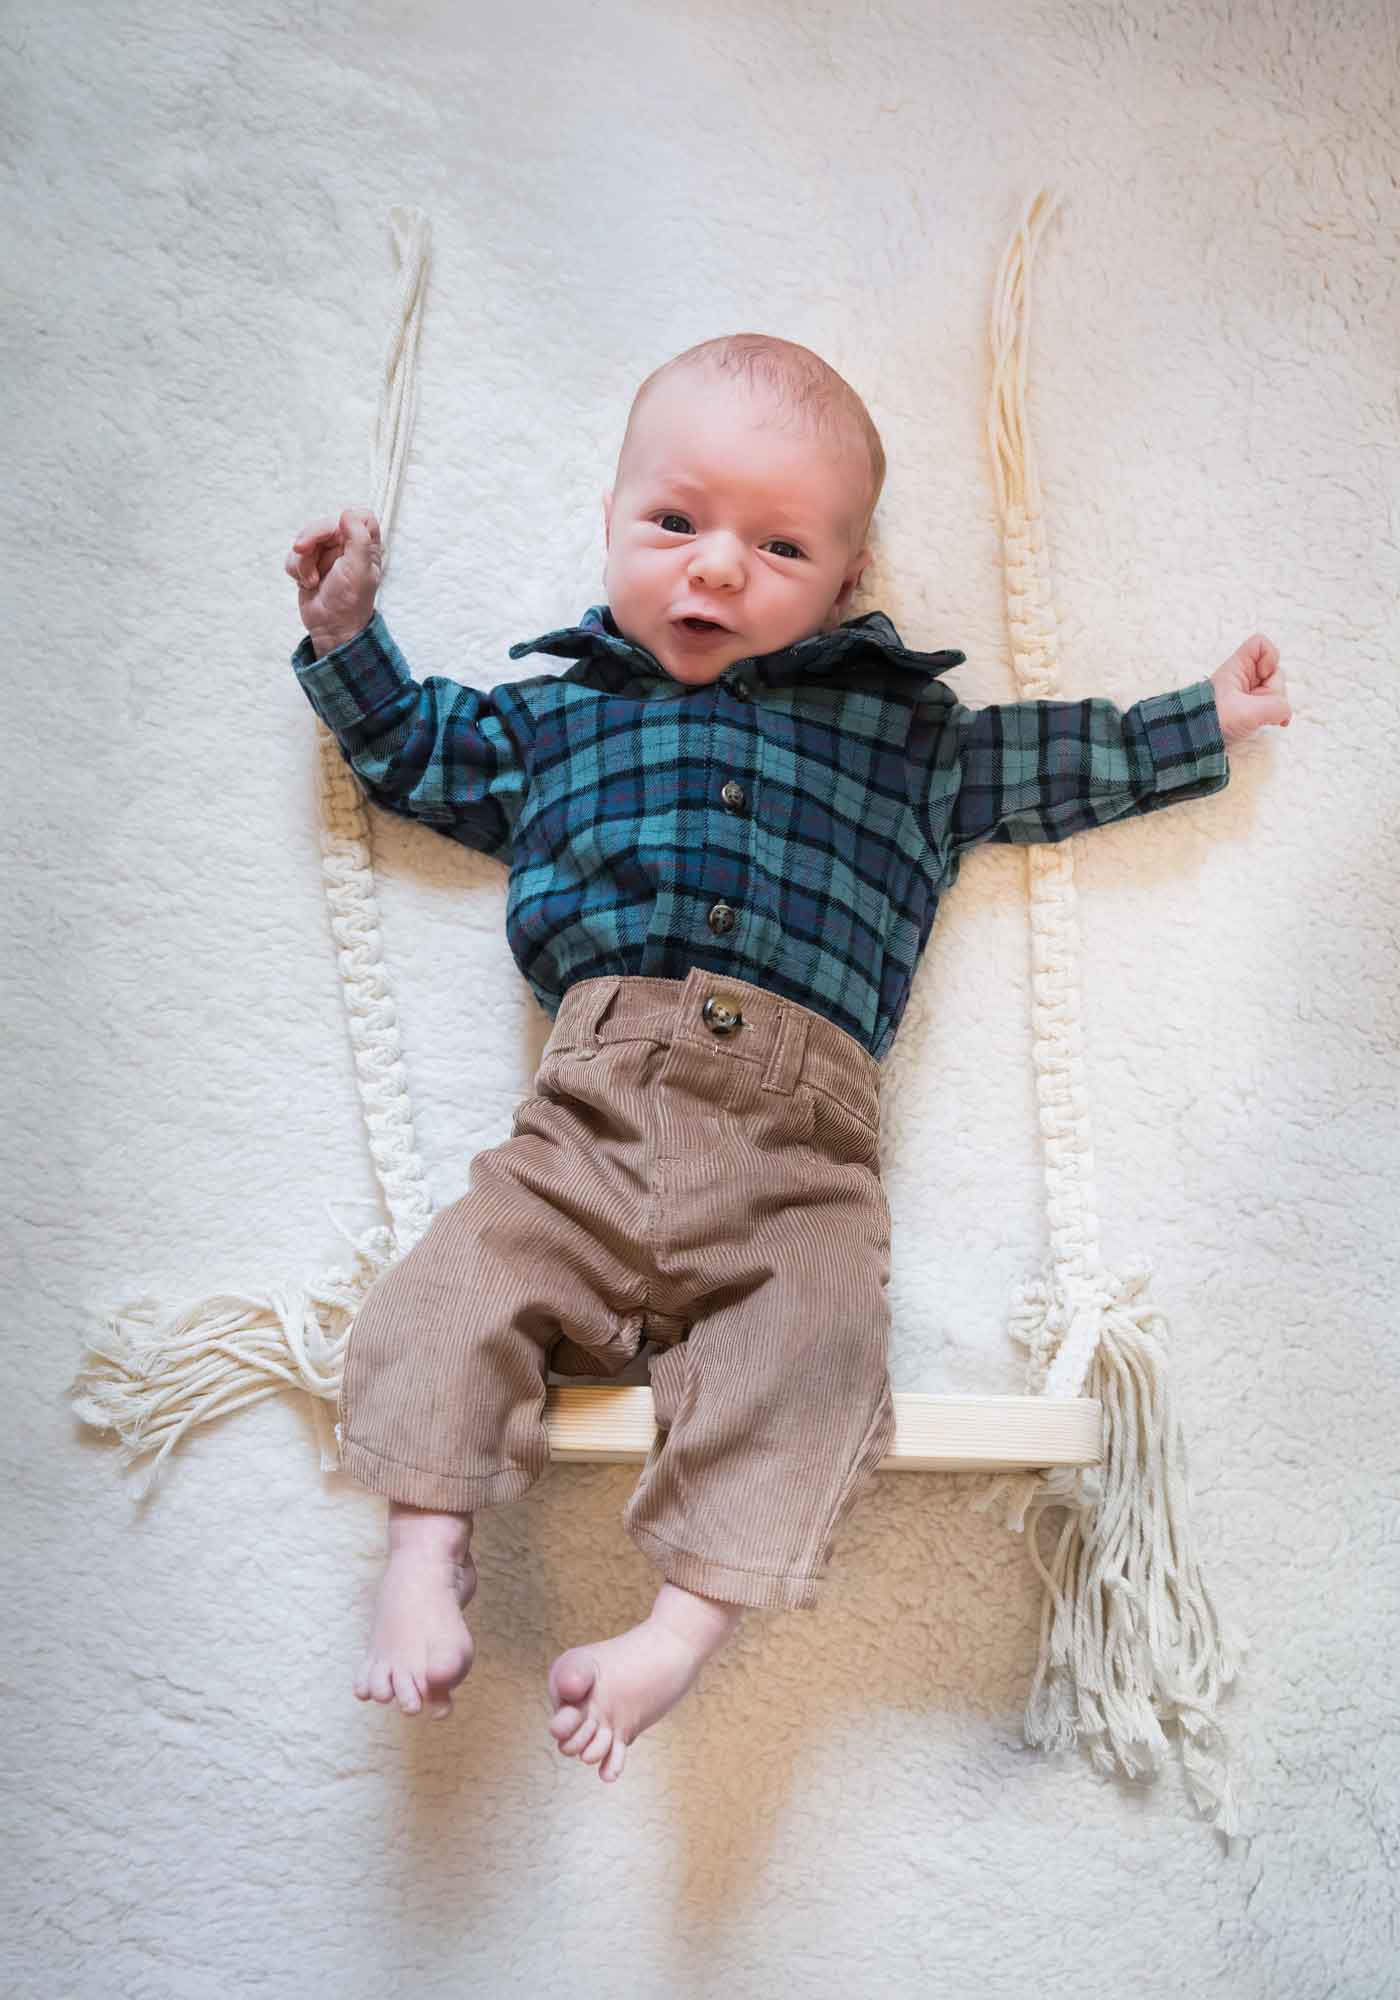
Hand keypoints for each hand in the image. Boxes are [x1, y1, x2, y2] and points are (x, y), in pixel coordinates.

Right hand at [285, 507, 383, 650]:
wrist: (331, 629)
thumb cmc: (350, 602)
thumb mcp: (359, 569)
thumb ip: (358, 539)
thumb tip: (347, 513)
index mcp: (365, 547)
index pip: (361, 516)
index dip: (347, 519)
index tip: (337, 530)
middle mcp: (347, 548)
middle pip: (325, 524)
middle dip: (311, 537)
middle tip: (302, 549)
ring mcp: (326, 556)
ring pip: (306, 539)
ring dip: (303, 560)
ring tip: (311, 580)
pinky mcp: (309, 566)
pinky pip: (294, 556)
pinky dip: (296, 569)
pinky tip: (305, 584)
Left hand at [1209, 634, 1291, 747]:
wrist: (1195, 741)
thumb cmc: (1213, 721)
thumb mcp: (1248, 712)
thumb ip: (1276, 707)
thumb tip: (1285, 712)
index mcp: (1238, 668)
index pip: (1261, 644)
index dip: (1269, 657)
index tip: (1262, 675)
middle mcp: (1244, 677)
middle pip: (1275, 670)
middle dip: (1274, 689)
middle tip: (1260, 706)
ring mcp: (1249, 694)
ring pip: (1276, 689)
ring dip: (1276, 704)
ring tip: (1261, 718)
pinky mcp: (1251, 709)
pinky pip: (1274, 705)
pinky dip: (1278, 713)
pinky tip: (1278, 724)